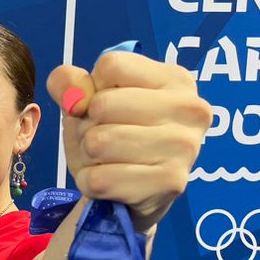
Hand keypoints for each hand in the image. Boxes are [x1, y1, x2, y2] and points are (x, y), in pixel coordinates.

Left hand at [46, 47, 212, 233]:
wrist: (132, 194)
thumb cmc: (113, 135)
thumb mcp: (88, 102)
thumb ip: (68, 83)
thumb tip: (74, 98)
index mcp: (176, 79)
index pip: (111, 66)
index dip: (92, 88)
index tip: (106, 107)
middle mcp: (190, 109)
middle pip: (103, 104)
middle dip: (88, 125)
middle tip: (104, 138)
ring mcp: (184, 147)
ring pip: (99, 142)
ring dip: (88, 155)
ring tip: (107, 160)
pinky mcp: (171, 183)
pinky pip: (99, 179)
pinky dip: (90, 181)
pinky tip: (110, 180)